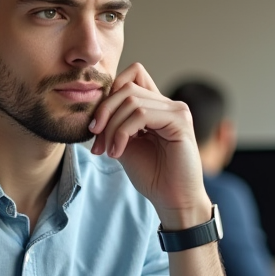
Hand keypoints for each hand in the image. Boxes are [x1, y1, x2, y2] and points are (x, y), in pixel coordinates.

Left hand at [88, 64, 210, 229]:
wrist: (172, 200)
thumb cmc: (152, 175)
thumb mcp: (124, 145)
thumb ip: (113, 124)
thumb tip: (94, 111)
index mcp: (156, 106)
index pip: (132, 75)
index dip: (109, 94)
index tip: (96, 126)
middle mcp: (168, 104)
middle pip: (126, 87)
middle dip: (104, 112)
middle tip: (96, 142)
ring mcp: (176, 110)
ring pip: (131, 101)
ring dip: (112, 128)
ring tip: (109, 151)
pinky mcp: (180, 121)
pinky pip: (142, 114)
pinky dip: (122, 133)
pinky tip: (118, 152)